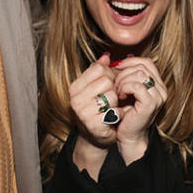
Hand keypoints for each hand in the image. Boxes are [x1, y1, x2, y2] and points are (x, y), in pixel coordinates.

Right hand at [69, 54, 117, 175]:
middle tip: (111, 99)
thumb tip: (107, 56)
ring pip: (112, 95)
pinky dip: (118, 114)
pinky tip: (113, 118)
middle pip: (106, 80)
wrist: (97, 136)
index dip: (110, 75)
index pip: (99, 68)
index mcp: (75, 87)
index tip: (110, 85)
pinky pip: (114, 110)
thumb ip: (100, 71)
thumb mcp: (97, 87)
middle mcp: (75, 98)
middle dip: (114, 89)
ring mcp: (82, 112)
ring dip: (116, 102)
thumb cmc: (98, 109)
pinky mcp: (93, 124)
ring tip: (111, 108)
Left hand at [111, 56, 166, 163]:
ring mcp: (158, 96)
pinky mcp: (150, 103)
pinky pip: (136, 86)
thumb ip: (124, 74)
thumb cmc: (125, 113)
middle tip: (115, 85)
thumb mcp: (126, 89)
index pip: (146, 62)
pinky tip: (119, 96)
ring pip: (139, 74)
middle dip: (124, 73)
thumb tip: (111, 58)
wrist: (128, 136)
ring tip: (117, 92)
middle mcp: (161, 89)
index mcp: (158, 84)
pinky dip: (124, 88)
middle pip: (142, 67)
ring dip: (123, 81)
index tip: (116, 69)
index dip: (129, 62)